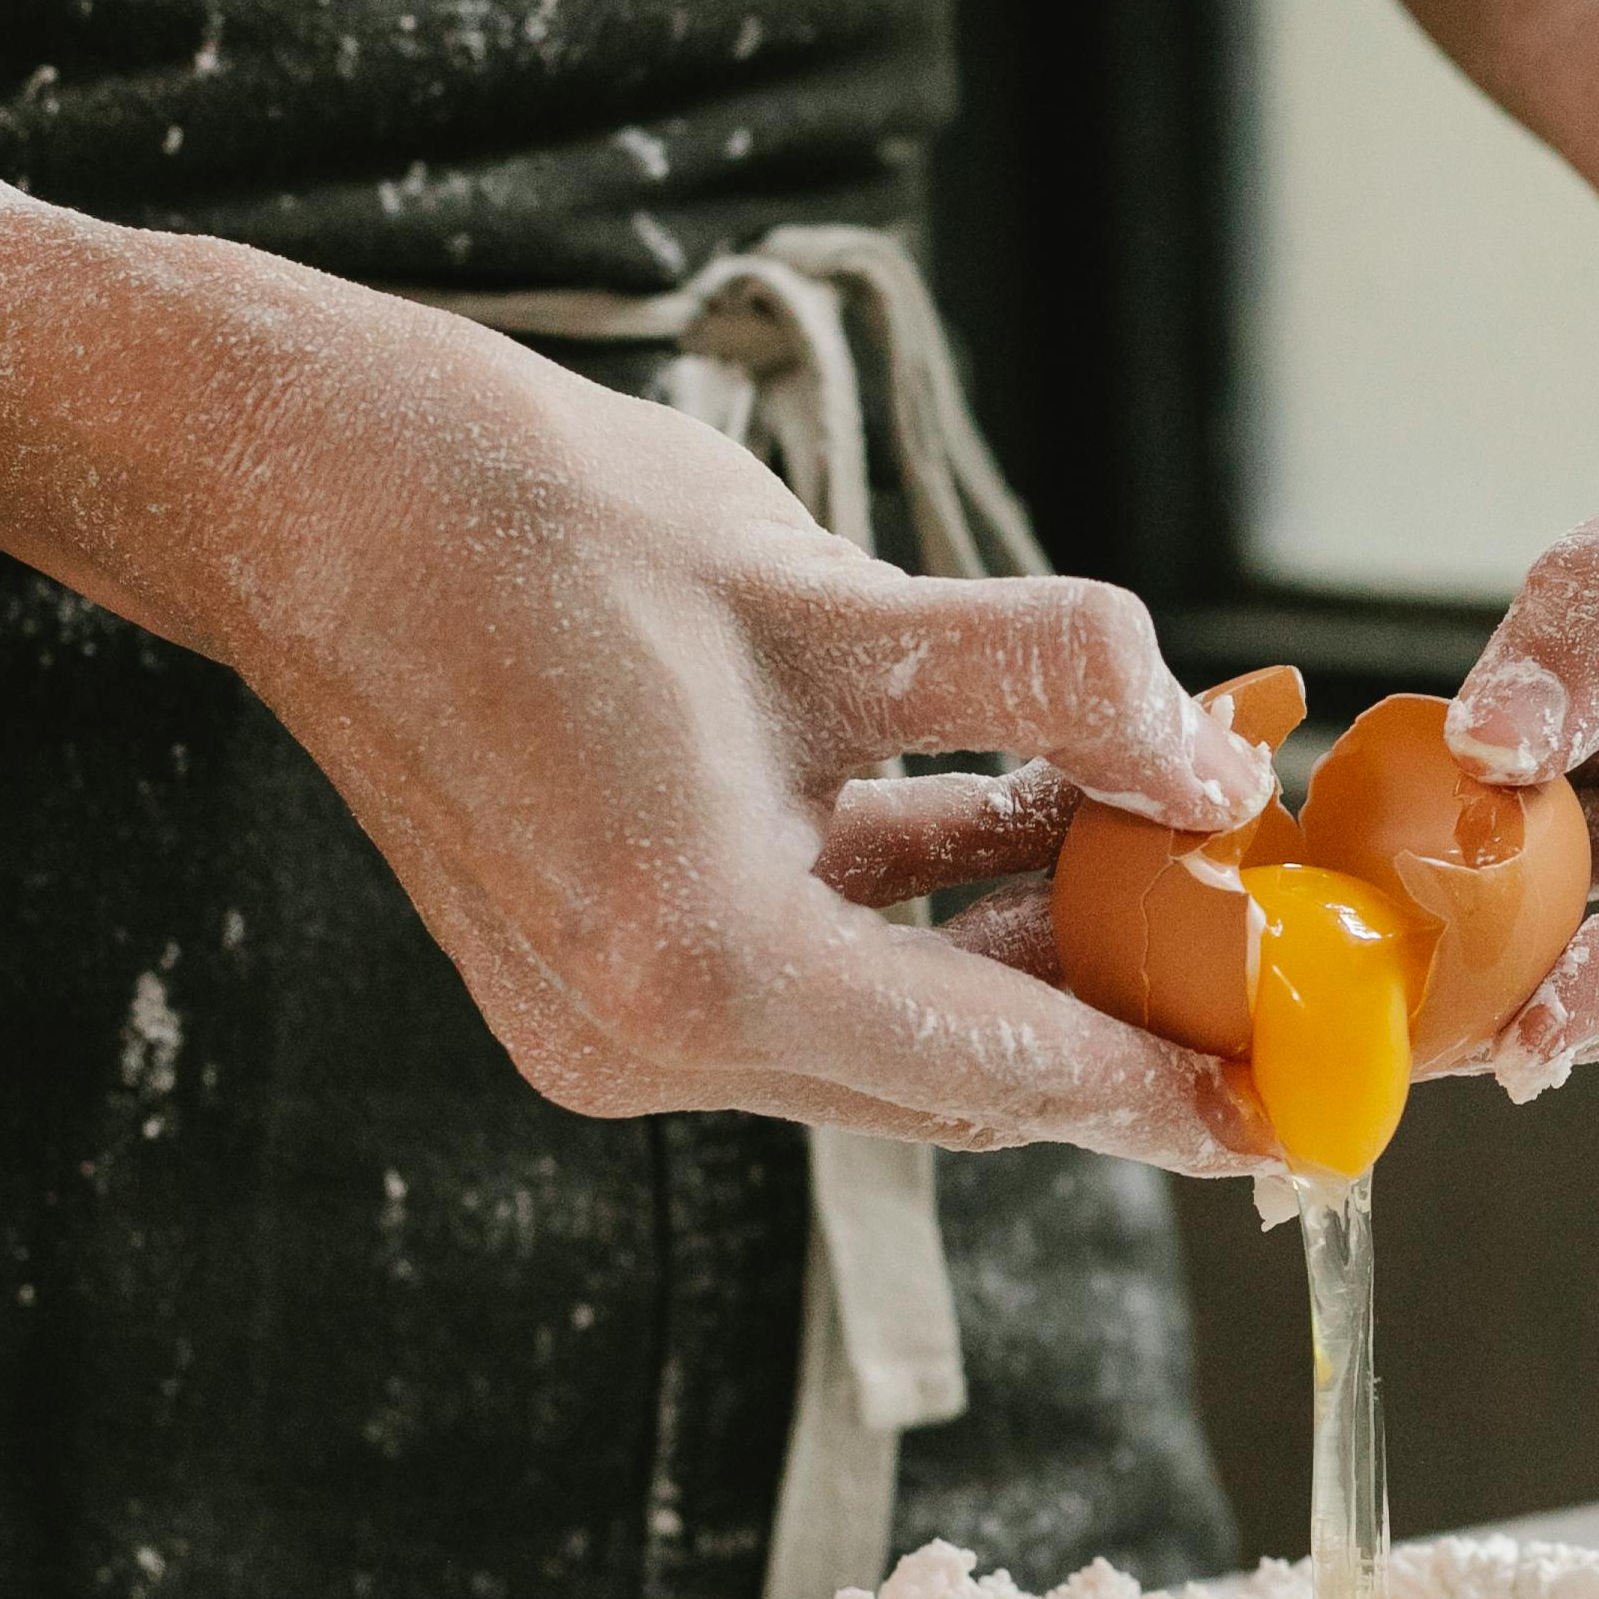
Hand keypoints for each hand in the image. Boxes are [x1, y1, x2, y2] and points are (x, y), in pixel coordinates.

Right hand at [154, 266, 1281, 1171]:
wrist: (299, 489)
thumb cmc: (530, 521)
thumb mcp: (835, 594)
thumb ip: (1049, 684)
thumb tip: (1212, 755)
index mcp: (698, 967)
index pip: (996, 1072)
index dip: (1167, 1086)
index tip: (1299, 1110)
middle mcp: (645, 1038)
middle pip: (951, 1074)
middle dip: (1116, 1009)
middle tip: (1269, 958)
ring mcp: (609, 1022)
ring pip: (888, 1026)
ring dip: (1025, 947)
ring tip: (1174, 847)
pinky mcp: (597, 974)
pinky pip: (811, 973)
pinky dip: (922, 914)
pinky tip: (1039, 817)